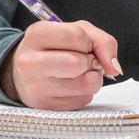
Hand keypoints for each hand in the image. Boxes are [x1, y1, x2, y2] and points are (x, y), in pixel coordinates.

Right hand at [0, 20, 121, 109]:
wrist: (23, 72)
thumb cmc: (55, 48)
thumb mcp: (77, 31)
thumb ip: (102, 42)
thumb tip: (114, 67)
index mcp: (37, 34)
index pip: (76, 36)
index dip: (87, 42)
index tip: (82, 46)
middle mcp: (29, 62)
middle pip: (78, 63)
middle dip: (90, 62)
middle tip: (82, 61)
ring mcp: (35, 88)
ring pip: (85, 85)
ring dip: (92, 78)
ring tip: (78, 74)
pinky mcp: (44, 107)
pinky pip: (82, 101)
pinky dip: (84, 93)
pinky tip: (70, 86)